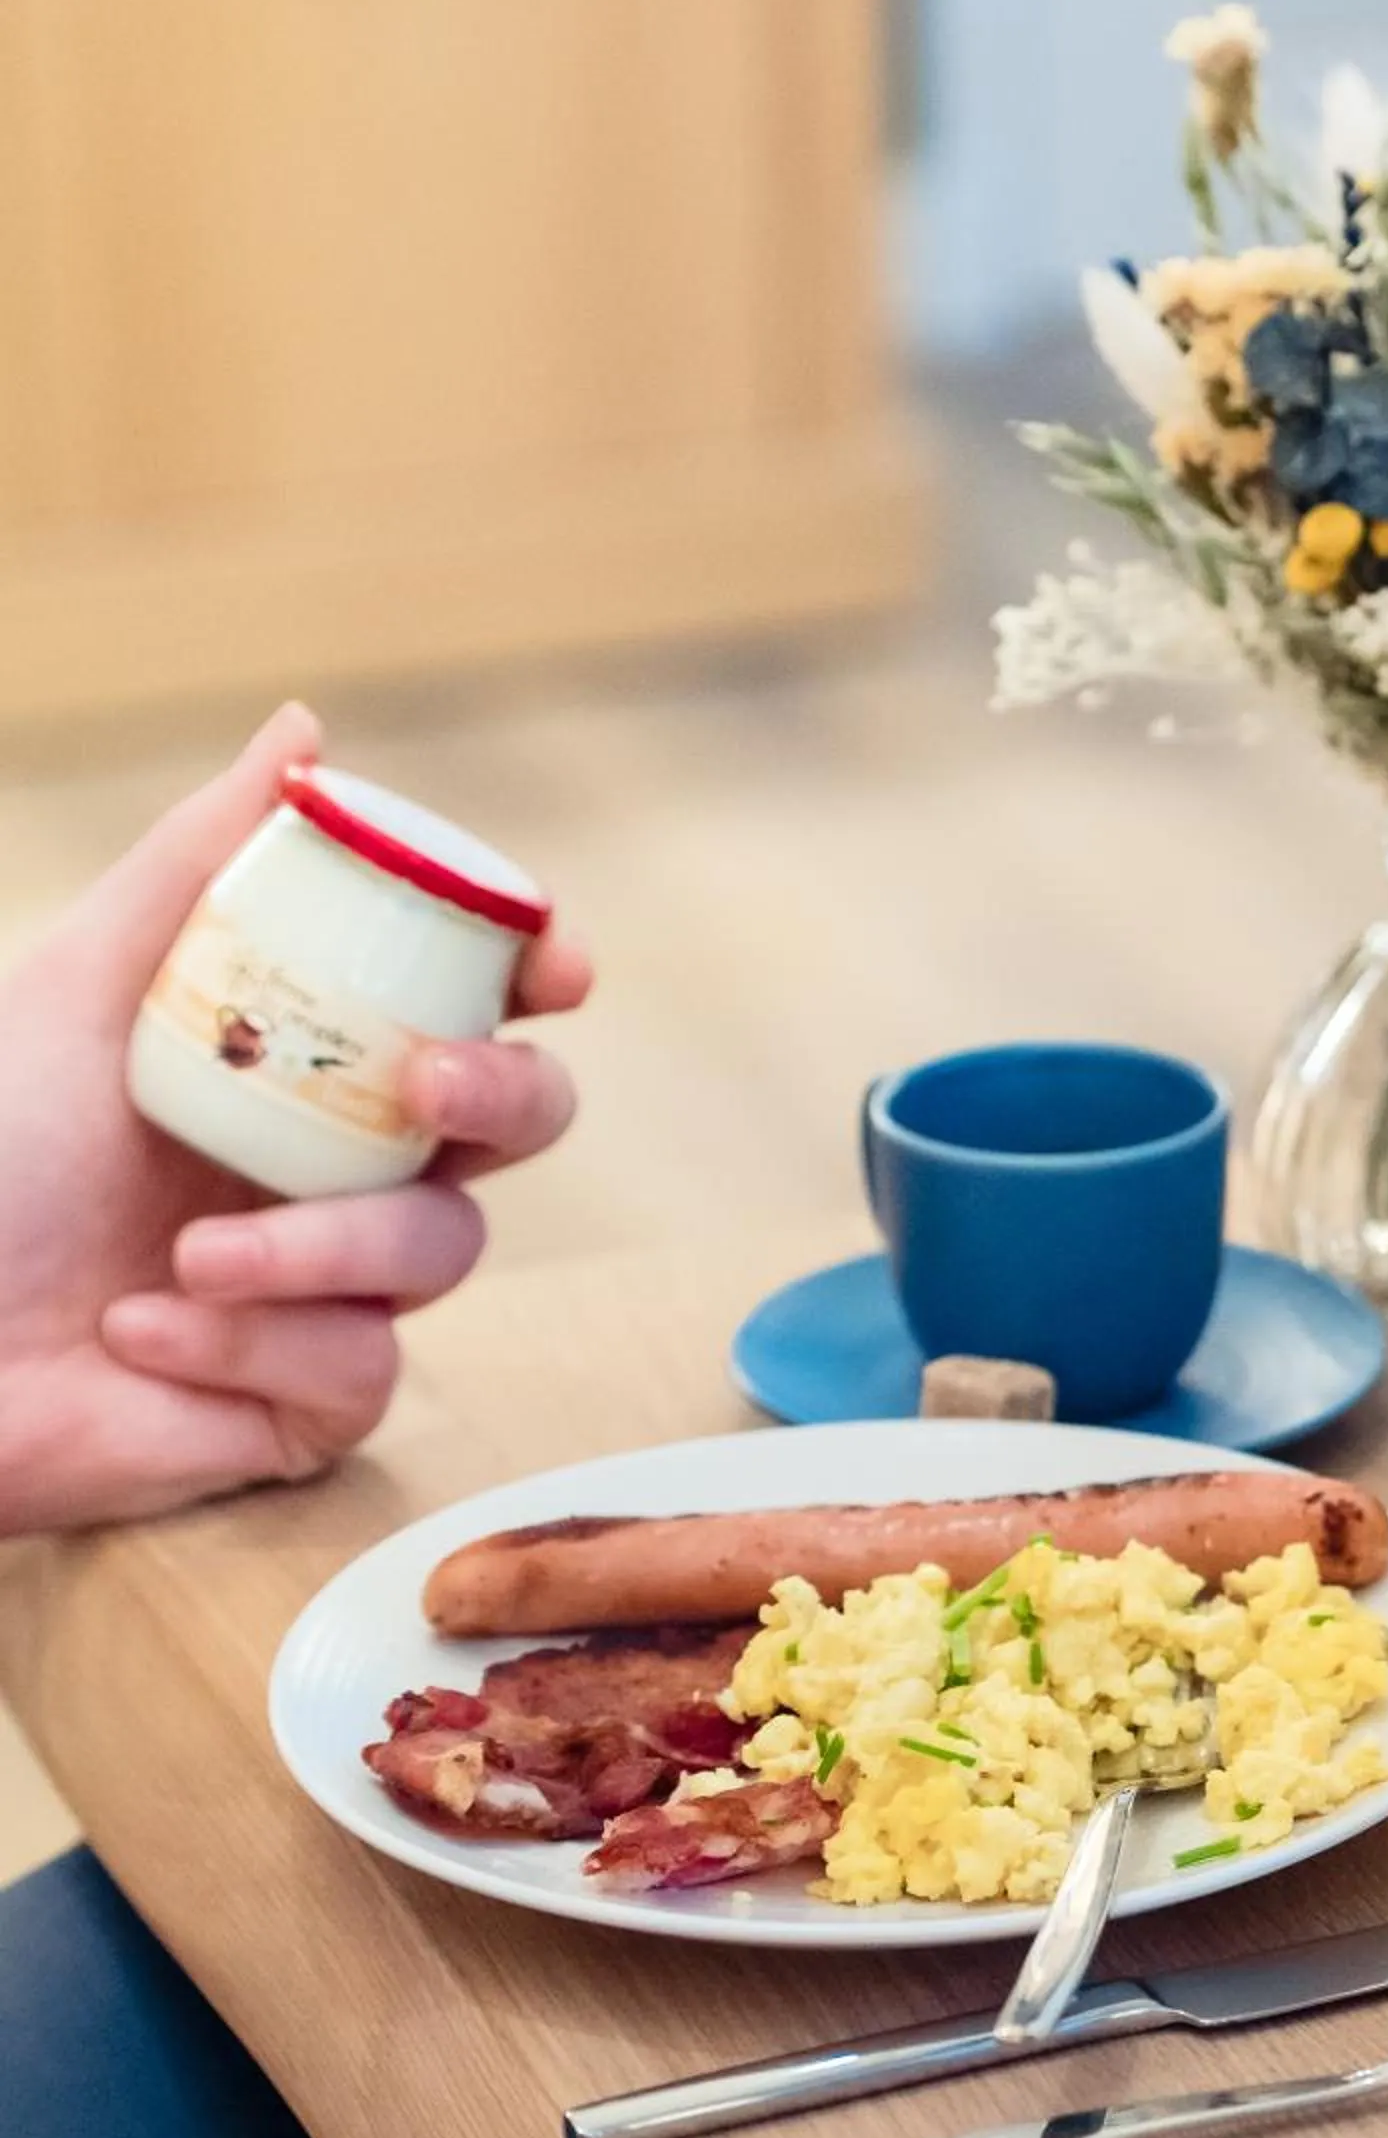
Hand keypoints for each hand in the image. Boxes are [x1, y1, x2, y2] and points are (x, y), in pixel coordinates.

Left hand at [0, 705, 590, 1531]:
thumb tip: (305, 734)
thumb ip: (202, 866)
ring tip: (186, 1258)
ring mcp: (338, 1288)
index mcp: (307, 1064)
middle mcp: (343, 1169)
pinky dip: (252, 1346)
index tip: (554, 967)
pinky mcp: (313, 1402)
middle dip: (503, 1097)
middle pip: (522, 1121)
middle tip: (427, 1088)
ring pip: (444, 1251)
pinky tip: (144, 1335)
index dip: (538, 978)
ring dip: (320, 1245)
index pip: (475, 1005)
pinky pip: (361, 1366)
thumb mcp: (83, 990)